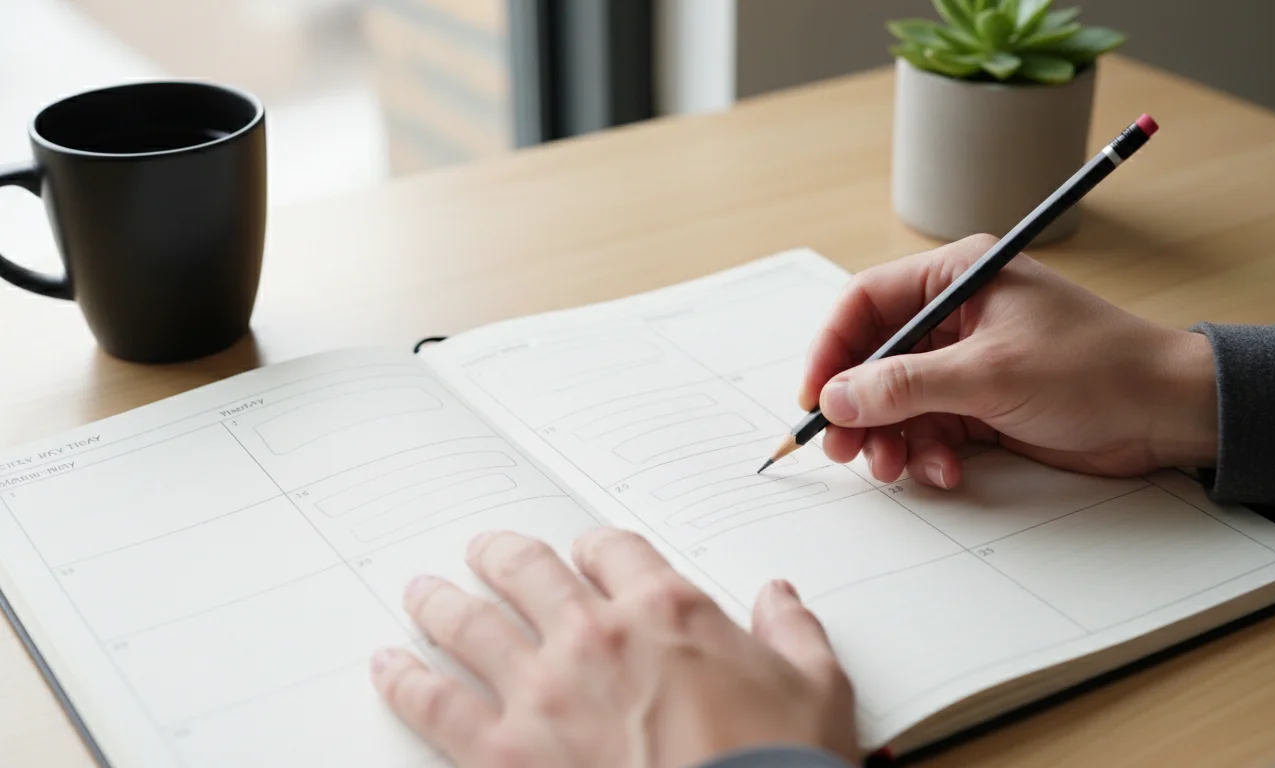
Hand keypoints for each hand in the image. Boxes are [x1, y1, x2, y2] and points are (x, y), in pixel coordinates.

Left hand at [370, 529, 859, 766]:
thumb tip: (782, 598)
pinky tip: (388, 666)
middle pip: (528, 570)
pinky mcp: (504, 752)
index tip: (584, 554)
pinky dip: (405, 681)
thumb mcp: (816, 691)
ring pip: (471, 624)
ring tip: (420, 592)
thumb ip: (794, 633)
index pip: (614, 550)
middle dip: (500, 555)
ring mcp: (543, 691)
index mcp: (667, 611)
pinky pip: (436, 704)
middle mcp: (596, 636)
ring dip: (440, 602)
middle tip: (483, 552)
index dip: (594, 548)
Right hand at [800, 234, 1218, 486]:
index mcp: (957, 278)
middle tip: (844, 447)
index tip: (814, 395)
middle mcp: (956, 315)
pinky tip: (945, 471)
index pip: (866, 303)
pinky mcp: (982, 403)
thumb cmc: (1096, 369)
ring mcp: (967, 361)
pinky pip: (929, 428)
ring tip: (897, 468)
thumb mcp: (990, 375)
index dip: (831, 349)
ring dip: (890, 438)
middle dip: (857, 406)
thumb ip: (905, 386)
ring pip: (897, 401)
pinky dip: (927, 453)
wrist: (1167, 413)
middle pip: (874, 358)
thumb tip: (837, 397)